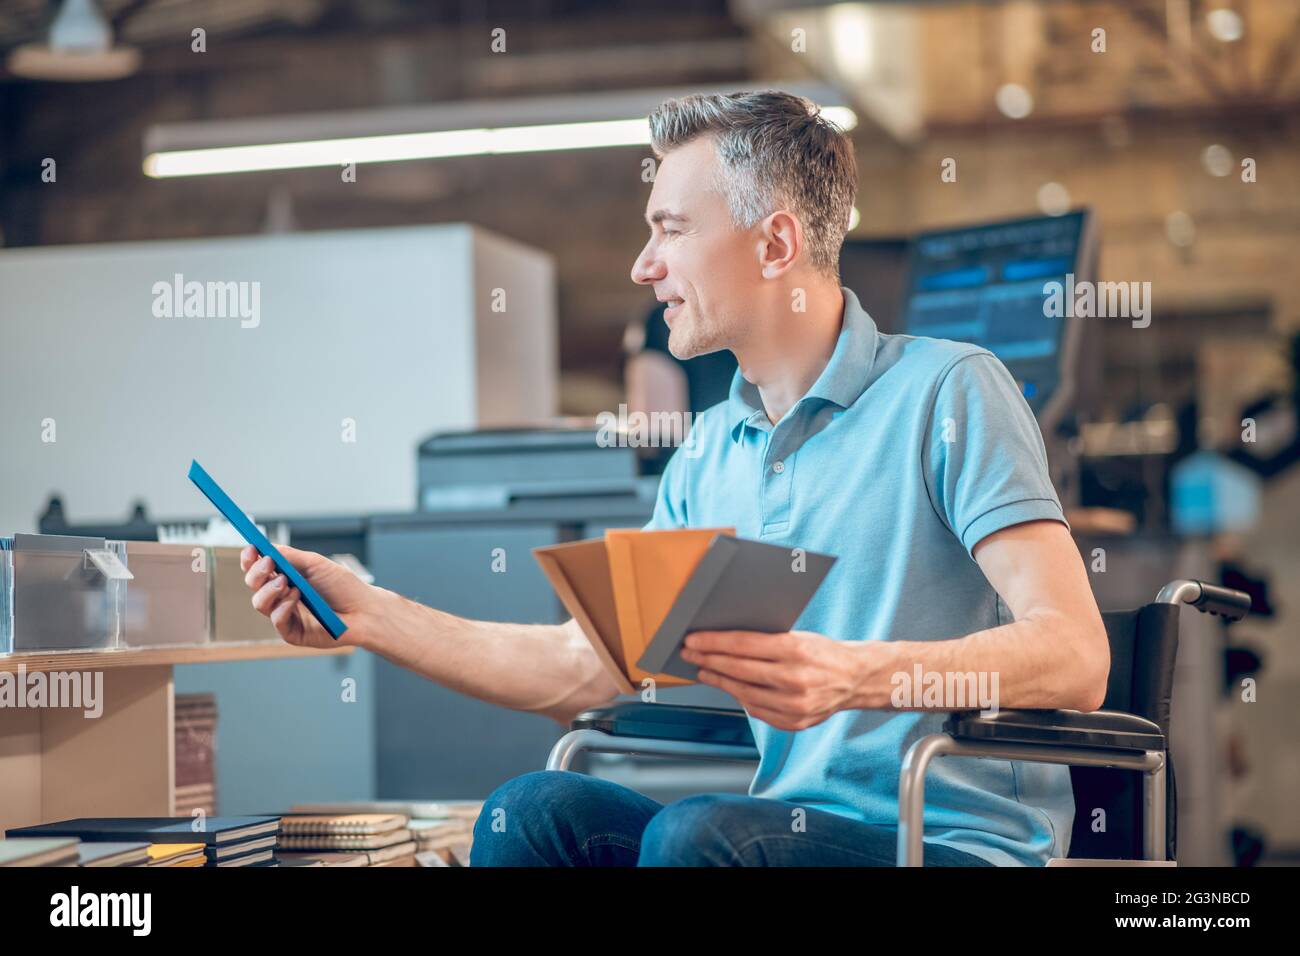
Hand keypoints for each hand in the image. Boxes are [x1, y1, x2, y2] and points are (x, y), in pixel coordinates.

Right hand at [240, 544, 375, 648]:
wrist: (365, 609)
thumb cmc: (344, 586)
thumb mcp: (317, 565)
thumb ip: (291, 557)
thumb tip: (267, 548)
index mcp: (285, 577)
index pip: (259, 569)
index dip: (250, 559)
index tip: (250, 549)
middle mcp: (281, 596)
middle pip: (254, 585)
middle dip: (256, 573)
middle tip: (269, 564)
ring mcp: (285, 615)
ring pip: (259, 603)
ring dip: (270, 590)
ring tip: (288, 583)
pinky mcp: (292, 633)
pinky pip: (276, 621)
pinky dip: (283, 607)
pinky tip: (296, 598)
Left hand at [680, 630, 865, 730]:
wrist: (855, 679)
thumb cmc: (823, 652)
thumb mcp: (799, 636)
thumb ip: (766, 641)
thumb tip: (724, 640)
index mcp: (796, 650)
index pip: (743, 645)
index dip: (713, 642)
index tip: (693, 640)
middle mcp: (795, 679)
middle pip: (739, 669)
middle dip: (709, 660)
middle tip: (690, 654)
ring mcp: (795, 704)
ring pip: (744, 693)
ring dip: (719, 681)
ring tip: (705, 671)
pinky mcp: (794, 722)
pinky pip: (757, 710)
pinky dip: (740, 697)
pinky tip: (730, 688)